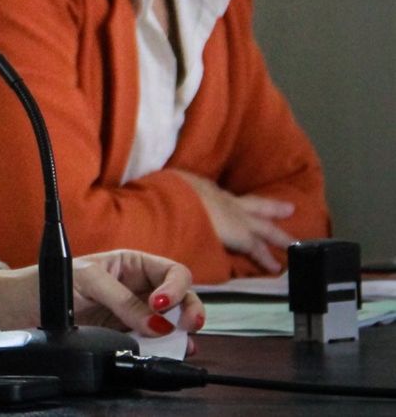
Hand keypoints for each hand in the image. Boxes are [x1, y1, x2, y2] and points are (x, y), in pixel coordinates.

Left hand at [0, 249, 205, 339]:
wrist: (21, 307)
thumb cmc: (49, 281)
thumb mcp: (87, 280)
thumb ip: (122, 300)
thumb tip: (157, 323)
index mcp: (131, 263)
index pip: (170, 271)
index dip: (175, 286)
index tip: (163, 303)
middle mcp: (137, 287)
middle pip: (180, 297)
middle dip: (190, 310)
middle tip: (189, 326)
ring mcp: (133, 312)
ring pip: (171, 322)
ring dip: (181, 333)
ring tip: (180, 344)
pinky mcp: (124, 335)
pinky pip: (153, 342)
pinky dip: (164, 348)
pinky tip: (168, 352)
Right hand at [171, 169, 295, 272]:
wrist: (177, 203)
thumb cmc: (164, 195)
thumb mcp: (167, 187)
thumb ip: (172, 195)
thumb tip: (165, 197)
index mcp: (203, 187)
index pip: (222, 196)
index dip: (233, 202)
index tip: (240, 205)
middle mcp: (224, 199)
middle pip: (253, 204)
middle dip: (270, 207)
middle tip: (289, 209)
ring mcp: (235, 216)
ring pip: (263, 226)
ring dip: (277, 234)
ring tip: (292, 242)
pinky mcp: (242, 235)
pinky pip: (257, 249)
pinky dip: (266, 258)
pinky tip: (276, 267)